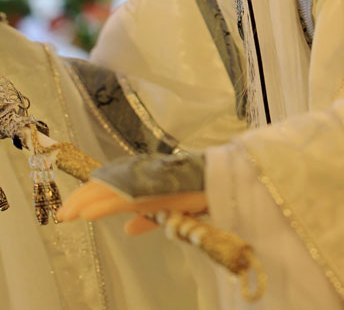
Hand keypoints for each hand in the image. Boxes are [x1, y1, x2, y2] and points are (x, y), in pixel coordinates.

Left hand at [57, 181, 207, 235]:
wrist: (220, 181)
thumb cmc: (198, 191)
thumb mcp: (169, 207)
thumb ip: (147, 218)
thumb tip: (128, 230)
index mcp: (143, 176)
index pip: (109, 182)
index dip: (88, 194)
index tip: (72, 207)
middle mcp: (140, 174)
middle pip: (102, 184)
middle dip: (80, 198)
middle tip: (61, 213)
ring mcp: (145, 181)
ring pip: (107, 190)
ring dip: (84, 201)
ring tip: (67, 213)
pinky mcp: (151, 190)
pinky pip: (121, 199)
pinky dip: (102, 206)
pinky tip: (87, 214)